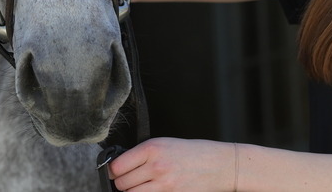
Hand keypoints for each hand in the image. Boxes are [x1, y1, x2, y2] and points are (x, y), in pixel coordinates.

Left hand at [107, 137, 236, 190]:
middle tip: (128, 179)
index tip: (114, 171)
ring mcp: (164, 185)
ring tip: (139, 186)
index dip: (112, 170)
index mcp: (153, 148)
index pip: (117, 166)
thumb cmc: (194, 152)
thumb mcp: (166, 144)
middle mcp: (156, 167)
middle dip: (121, 183)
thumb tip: (120, 165)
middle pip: (122, 184)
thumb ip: (143, 153)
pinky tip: (151, 190)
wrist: (219, 165)